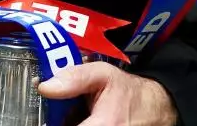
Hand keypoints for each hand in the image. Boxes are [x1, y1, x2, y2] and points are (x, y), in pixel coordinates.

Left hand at [38, 62, 177, 125]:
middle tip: (55, 110)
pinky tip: (80, 116)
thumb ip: (74, 78)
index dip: (48, 122)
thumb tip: (44, 86)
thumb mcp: (103, 74)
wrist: (156, 108)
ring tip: (74, 110)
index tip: (41, 114)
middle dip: (56, 121)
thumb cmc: (129, 92)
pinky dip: (77, 124)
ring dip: (66, 122)